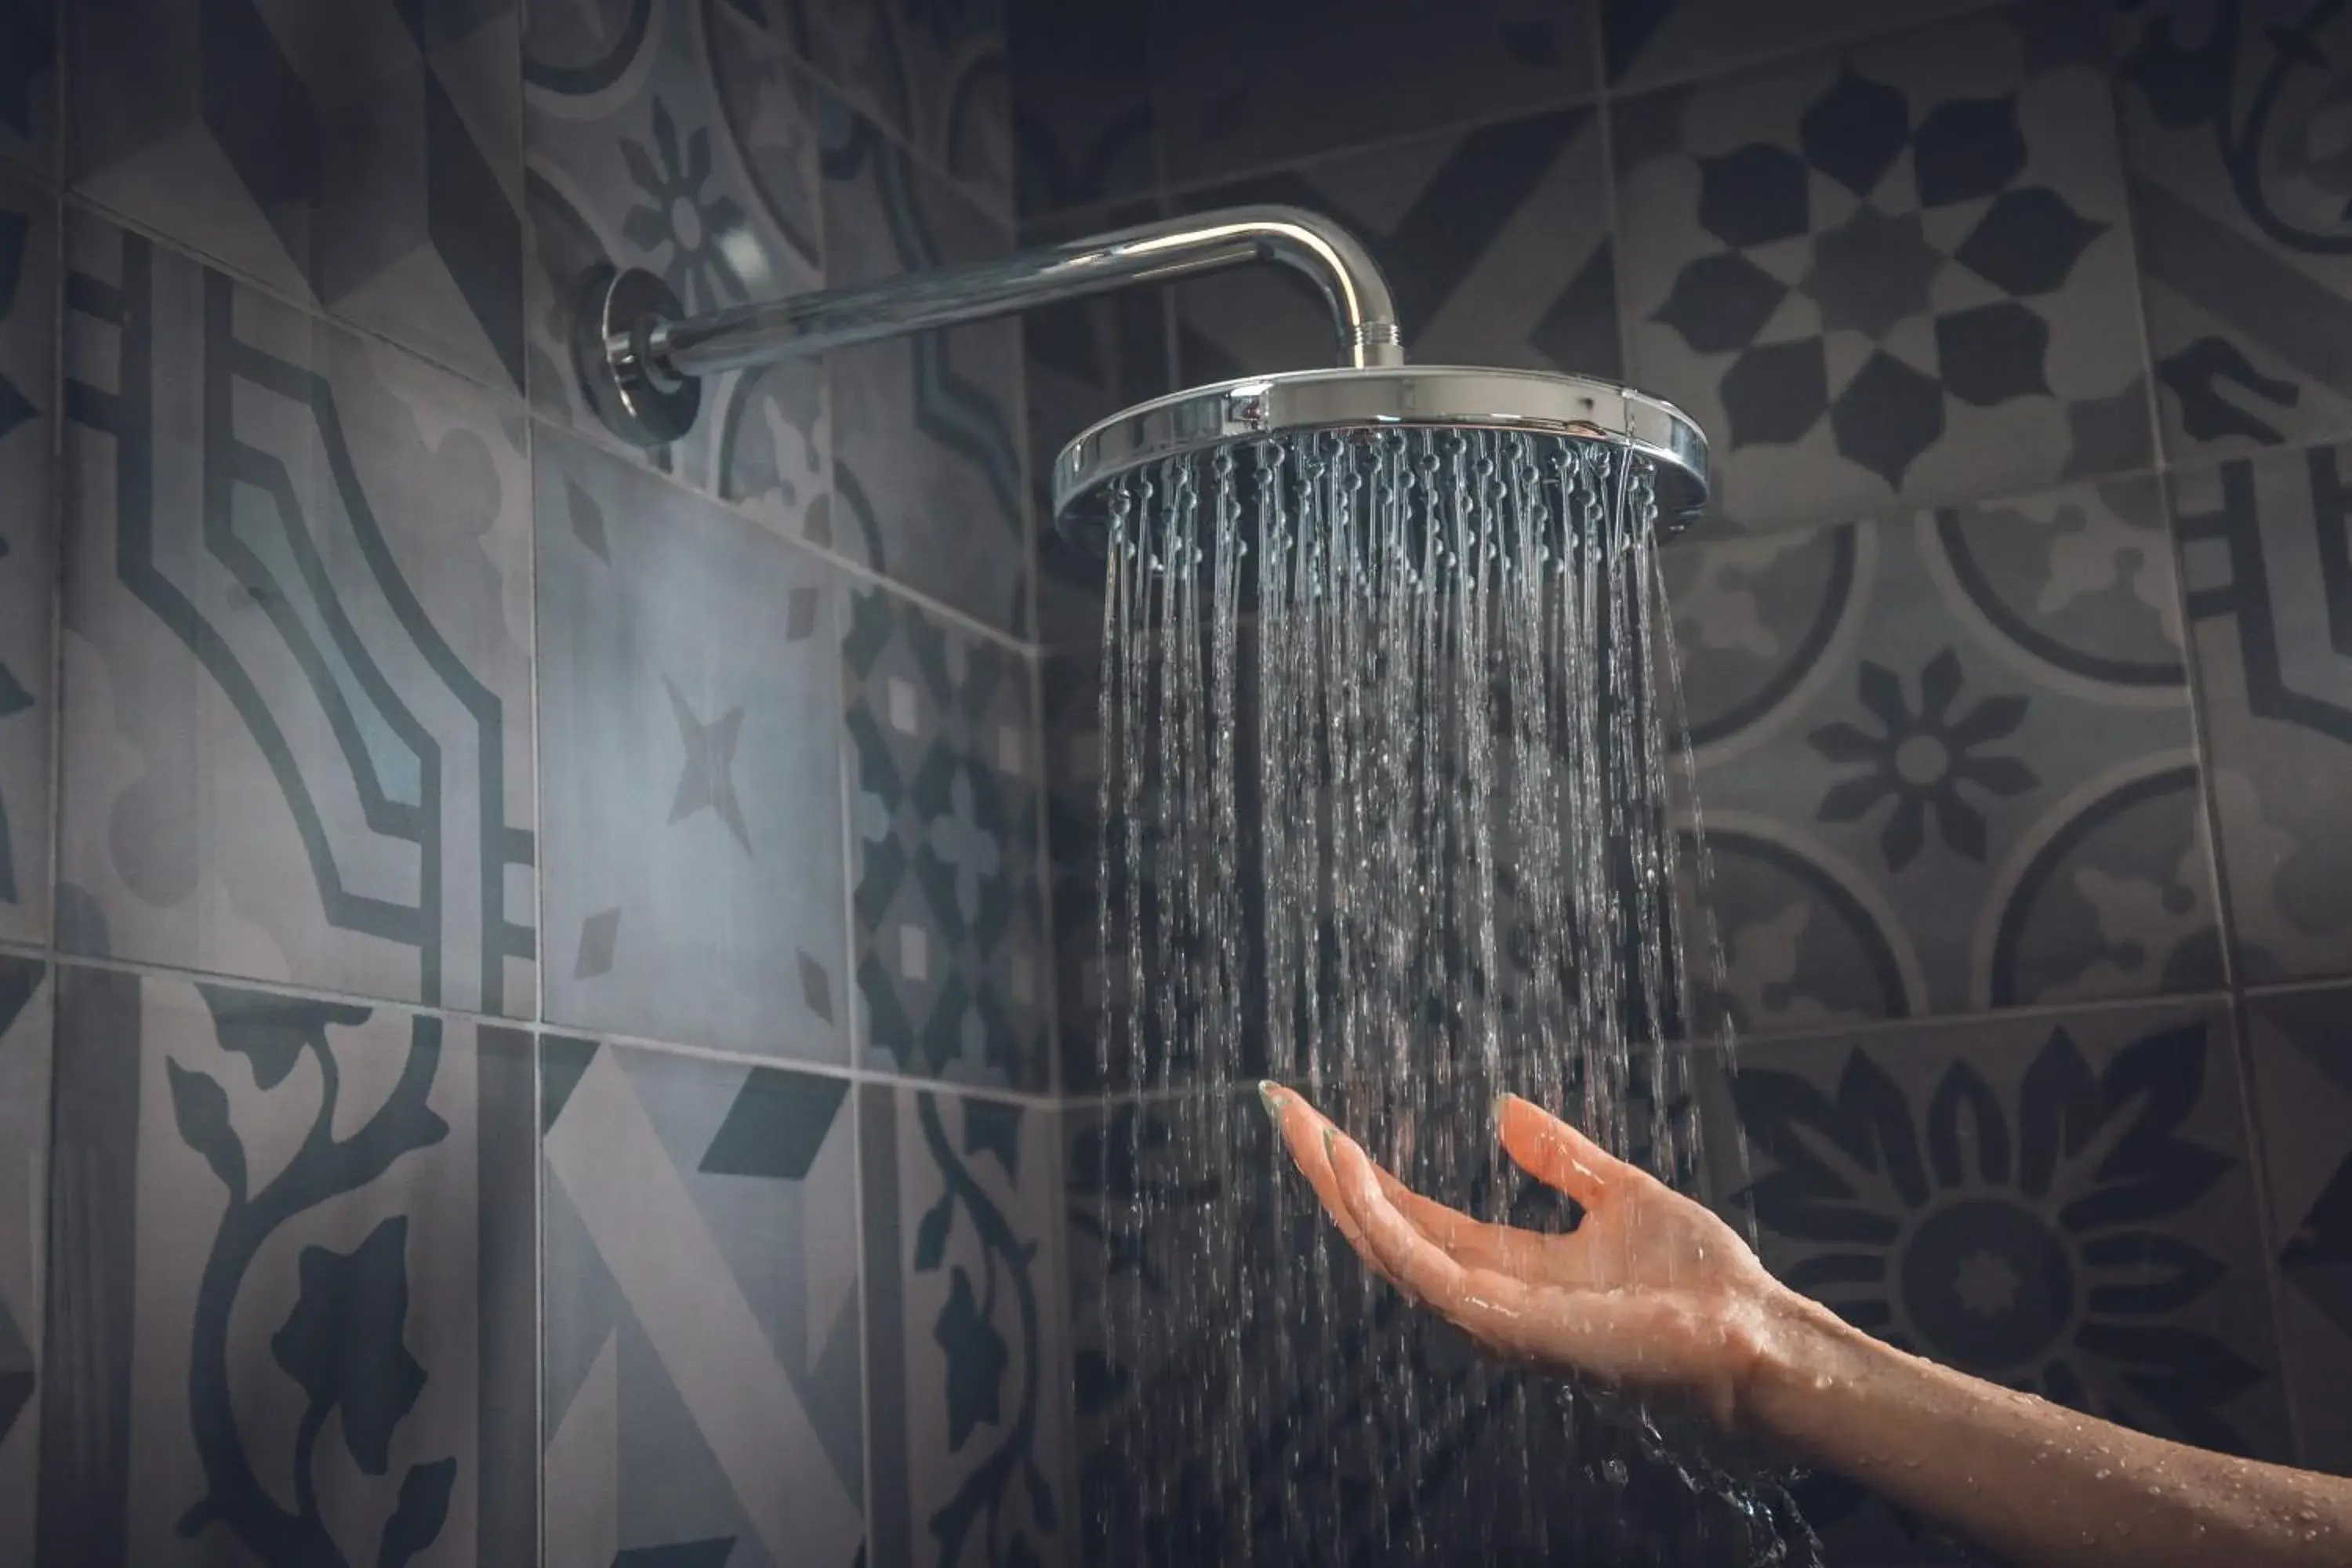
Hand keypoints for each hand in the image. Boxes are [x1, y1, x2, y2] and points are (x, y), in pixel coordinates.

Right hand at [1263, 1083, 1812, 1431]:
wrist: (1754, 1337)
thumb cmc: (1703, 1284)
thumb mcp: (1621, 1195)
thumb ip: (1562, 1158)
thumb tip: (1504, 1107)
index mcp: (1507, 1268)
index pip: (1412, 1215)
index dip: (1362, 1169)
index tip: (1315, 1115)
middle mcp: (1485, 1299)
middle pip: (1384, 1232)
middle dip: (1327, 1172)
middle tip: (1280, 1108)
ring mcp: (1491, 1318)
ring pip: (1389, 1251)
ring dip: (1340, 1190)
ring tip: (1304, 1128)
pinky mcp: (1508, 1326)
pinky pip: (1424, 1271)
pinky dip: (1381, 1223)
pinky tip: (1353, 1175)